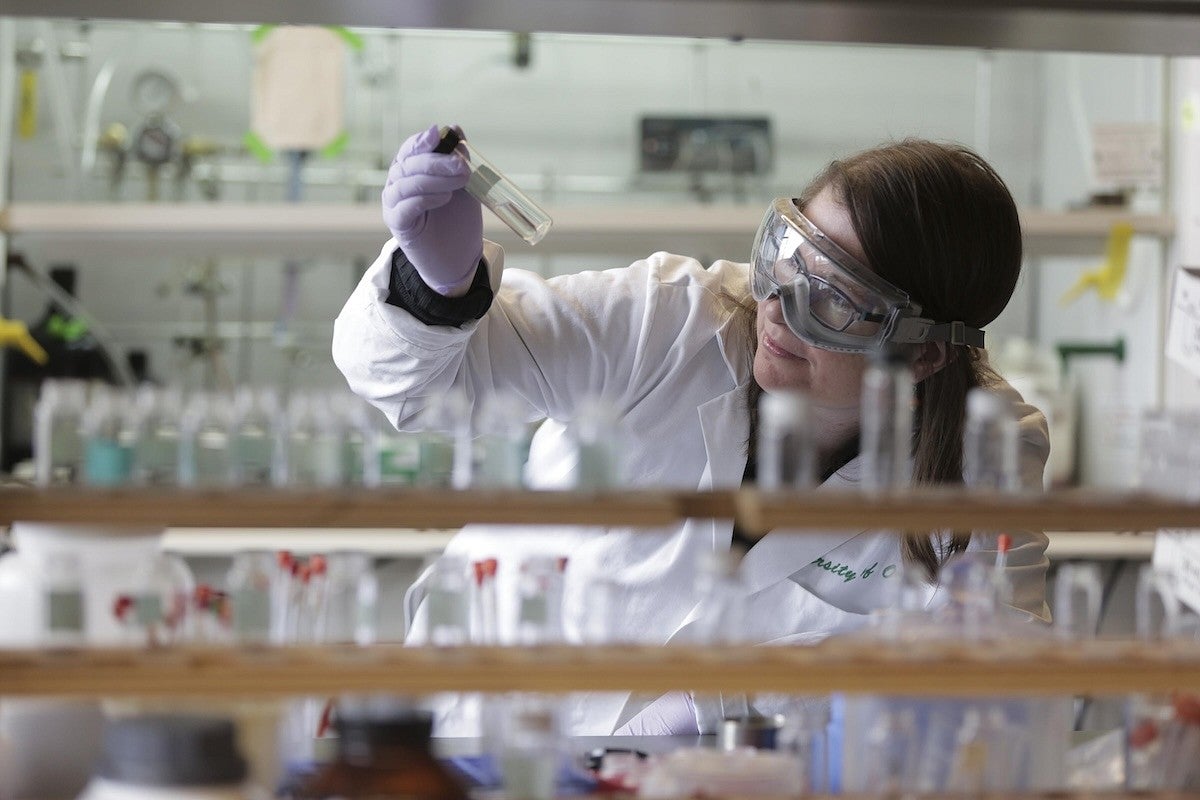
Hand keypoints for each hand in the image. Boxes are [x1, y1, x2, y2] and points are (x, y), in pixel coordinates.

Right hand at [382, 125, 483, 294]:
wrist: (459, 258)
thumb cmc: (458, 220)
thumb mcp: (463, 184)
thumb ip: (458, 160)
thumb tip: (456, 130)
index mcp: (410, 170)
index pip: (411, 149)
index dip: (423, 141)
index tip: (441, 134)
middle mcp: (397, 184)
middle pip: (408, 164)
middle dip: (437, 161)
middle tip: (462, 165)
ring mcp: (394, 204)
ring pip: (407, 183)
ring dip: (435, 178)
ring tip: (460, 181)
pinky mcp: (398, 225)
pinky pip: (405, 207)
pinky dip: (425, 198)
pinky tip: (444, 198)